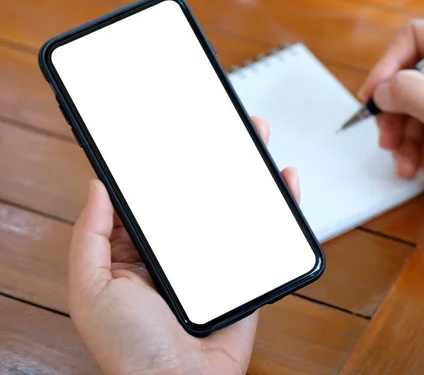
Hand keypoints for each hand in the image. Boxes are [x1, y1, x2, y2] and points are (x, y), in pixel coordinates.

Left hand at [68, 116, 298, 374]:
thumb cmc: (128, 349)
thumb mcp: (91, 289)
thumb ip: (91, 236)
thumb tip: (99, 187)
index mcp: (137, 253)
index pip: (150, 198)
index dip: (160, 165)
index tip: (170, 134)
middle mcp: (177, 253)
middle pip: (197, 194)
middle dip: (209, 157)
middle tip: (218, 124)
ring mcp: (214, 261)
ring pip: (233, 206)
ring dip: (246, 171)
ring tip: (254, 137)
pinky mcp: (245, 272)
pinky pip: (265, 232)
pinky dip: (279, 205)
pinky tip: (282, 179)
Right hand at [359, 19, 423, 217]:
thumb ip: (407, 91)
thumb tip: (381, 90)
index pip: (414, 38)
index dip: (387, 65)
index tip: (372, 96)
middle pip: (412, 80)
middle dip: (396, 115)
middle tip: (386, 142)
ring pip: (419, 109)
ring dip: (408, 141)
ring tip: (408, 166)